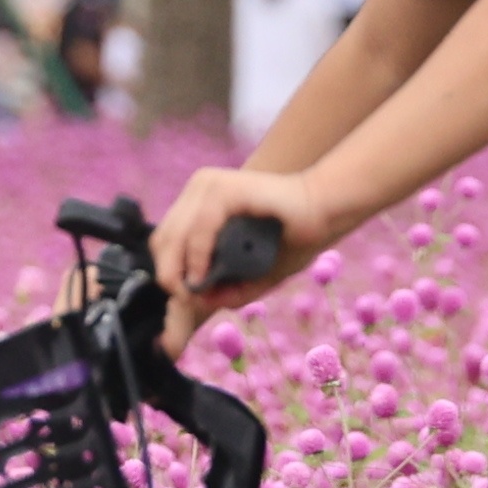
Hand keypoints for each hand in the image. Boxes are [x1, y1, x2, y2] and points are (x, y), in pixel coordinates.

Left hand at [150, 166, 326, 323]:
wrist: (325, 215)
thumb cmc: (290, 241)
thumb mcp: (251, 274)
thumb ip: (225, 289)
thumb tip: (195, 301)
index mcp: (199, 202)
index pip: (163, 240)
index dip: (167, 272)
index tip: (186, 297)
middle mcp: (200, 189)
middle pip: (162, 239)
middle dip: (169, 275)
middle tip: (188, 299)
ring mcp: (211, 186)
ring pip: (174, 234)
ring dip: (181, 269)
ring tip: (198, 290)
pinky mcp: (227, 189)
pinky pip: (199, 227)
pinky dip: (197, 255)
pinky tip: (205, 274)